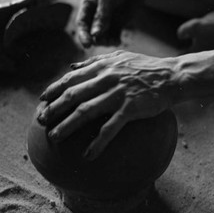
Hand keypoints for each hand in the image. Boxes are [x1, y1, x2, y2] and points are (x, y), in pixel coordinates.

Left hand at [37, 51, 178, 159]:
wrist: (172, 76)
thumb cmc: (145, 67)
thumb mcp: (119, 57)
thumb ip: (94, 61)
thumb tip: (72, 66)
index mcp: (103, 66)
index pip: (72, 77)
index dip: (54, 88)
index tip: (42, 99)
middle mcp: (107, 78)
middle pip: (73, 94)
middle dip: (54, 108)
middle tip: (41, 121)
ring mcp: (118, 93)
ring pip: (86, 111)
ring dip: (68, 126)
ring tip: (55, 138)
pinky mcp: (130, 108)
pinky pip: (110, 128)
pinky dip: (98, 142)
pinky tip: (88, 155)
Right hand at [76, 0, 151, 47]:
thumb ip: (102, 15)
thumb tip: (95, 34)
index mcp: (88, 2)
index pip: (82, 22)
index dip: (83, 34)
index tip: (87, 45)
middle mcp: (96, 11)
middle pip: (91, 31)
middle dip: (95, 38)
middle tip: (103, 42)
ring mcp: (108, 17)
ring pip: (103, 35)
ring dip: (105, 40)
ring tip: (112, 41)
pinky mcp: (119, 21)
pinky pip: (114, 34)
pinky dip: (114, 39)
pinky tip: (117, 41)